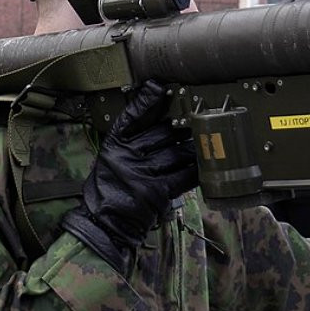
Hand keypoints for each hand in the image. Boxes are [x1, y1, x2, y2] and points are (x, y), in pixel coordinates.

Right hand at [62, 80, 197, 273]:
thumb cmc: (109, 189)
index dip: (147, 100)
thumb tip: (161, 124)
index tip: (160, 87)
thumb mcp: (111, 159)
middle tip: (195, 116)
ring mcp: (142, 174)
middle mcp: (127, 156)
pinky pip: (184, 175)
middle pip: (162, 132)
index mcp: (114, 145)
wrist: (105, 223)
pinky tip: (205, 164)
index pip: (133, 116)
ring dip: (193, 146)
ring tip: (203, 140)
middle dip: (180, 125)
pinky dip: (196, 169)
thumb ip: (130, 142)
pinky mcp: (157, 191)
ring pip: (177, 152)